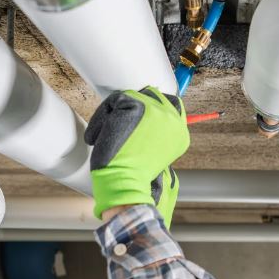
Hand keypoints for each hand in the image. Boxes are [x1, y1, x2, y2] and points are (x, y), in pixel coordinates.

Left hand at [84, 86, 188, 227]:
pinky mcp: (136, 107)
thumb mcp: (152, 153)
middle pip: (148, 95)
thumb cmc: (134, 174)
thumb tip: (141, 118)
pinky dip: (100, 121)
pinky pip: (112, 103)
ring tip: (108, 139)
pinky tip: (98, 139)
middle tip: (115, 128)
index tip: (134, 119)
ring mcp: (156, 111)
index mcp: (180, 131)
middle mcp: (172, 118)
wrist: (125, 183)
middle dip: (129, 108)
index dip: (149, 107)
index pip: (170, 103)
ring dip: (112, 117)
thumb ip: (154, 133)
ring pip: (127, 99)